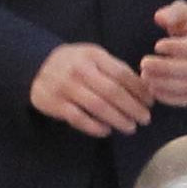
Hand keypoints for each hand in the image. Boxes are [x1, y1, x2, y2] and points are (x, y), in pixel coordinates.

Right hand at [31, 42, 151, 136]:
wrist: (35, 66)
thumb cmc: (74, 64)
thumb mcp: (94, 58)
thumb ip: (116, 70)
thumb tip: (145, 89)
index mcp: (93, 56)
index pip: (122, 74)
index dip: (140, 90)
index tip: (151, 102)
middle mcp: (79, 70)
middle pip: (112, 92)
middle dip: (133, 107)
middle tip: (145, 119)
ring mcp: (65, 86)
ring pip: (97, 106)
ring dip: (118, 119)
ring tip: (131, 127)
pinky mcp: (54, 103)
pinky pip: (78, 118)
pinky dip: (95, 127)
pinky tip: (107, 131)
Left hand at [139, 2, 186, 109]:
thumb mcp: (182, 12)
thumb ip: (173, 12)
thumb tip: (160, 17)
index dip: (177, 48)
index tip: (157, 46)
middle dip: (165, 68)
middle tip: (144, 64)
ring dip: (164, 84)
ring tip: (145, 77)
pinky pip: (185, 99)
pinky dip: (168, 97)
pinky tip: (152, 89)